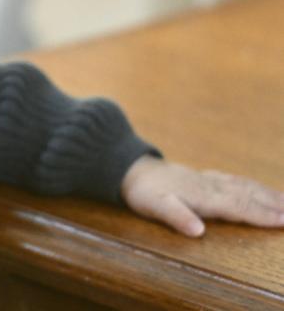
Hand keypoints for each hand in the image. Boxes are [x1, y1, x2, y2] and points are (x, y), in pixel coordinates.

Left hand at [121, 155, 283, 236]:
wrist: (131, 169)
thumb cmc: (143, 192)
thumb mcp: (154, 207)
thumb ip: (176, 217)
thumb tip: (198, 231)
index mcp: (203, 196)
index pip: (239, 207)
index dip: (262, 215)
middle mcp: (210, 186)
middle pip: (248, 195)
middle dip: (275, 205)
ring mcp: (209, 180)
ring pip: (245, 186)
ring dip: (268, 194)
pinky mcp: (205, 178)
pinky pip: (235, 181)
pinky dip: (253, 186)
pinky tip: (260, 189)